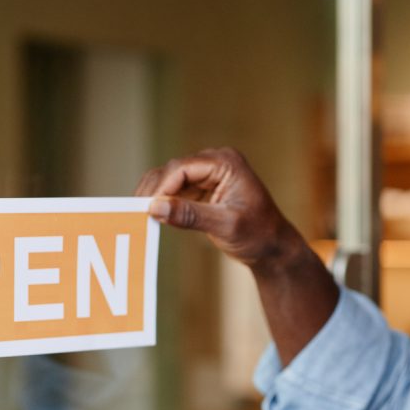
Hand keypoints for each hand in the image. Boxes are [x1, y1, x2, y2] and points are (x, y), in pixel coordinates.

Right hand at [136, 147, 304, 272]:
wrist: (272, 247)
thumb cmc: (258, 234)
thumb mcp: (225, 225)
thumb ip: (191, 215)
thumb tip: (156, 208)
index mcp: (226, 163)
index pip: (183, 168)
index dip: (162, 187)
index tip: (147, 209)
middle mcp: (216, 163)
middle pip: (172, 170)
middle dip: (154, 191)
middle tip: (136, 213)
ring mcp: (208, 174)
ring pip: (170, 179)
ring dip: (156, 196)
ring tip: (141, 217)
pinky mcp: (203, 189)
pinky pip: (175, 191)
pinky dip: (164, 203)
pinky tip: (154, 218)